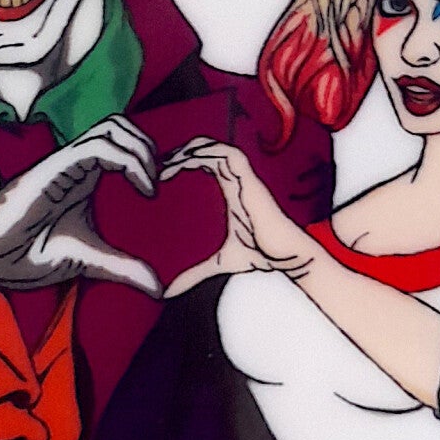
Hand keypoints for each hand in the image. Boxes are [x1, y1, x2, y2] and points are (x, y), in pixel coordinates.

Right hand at [0, 116, 161, 296]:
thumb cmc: (30, 255)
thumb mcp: (90, 261)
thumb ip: (123, 268)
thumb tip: (157, 287)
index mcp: (82, 178)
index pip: (117, 143)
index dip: (144, 156)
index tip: (153, 193)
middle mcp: (74, 165)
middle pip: (116, 125)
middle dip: (144, 145)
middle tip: (153, 180)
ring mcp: (63, 165)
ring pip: (108, 128)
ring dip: (138, 148)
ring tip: (148, 181)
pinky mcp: (52, 170)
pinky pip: (95, 147)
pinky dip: (126, 160)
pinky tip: (140, 186)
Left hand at [161, 139, 315, 297]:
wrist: (282, 255)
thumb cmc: (258, 254)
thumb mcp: (217, 263)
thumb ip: (194, 273)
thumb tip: (169, 292)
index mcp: (228, 190)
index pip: (203, 163)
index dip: (181, 161)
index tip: (159, 172)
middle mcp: (235, 179)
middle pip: (204, 151)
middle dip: (181, 152)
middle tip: (158, 164)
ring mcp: (243, 177)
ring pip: (213, 148)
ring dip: (190, 149)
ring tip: (169, 160)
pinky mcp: (249, 178)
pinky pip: (227, 154)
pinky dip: (208, 152)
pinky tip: (188, 159)